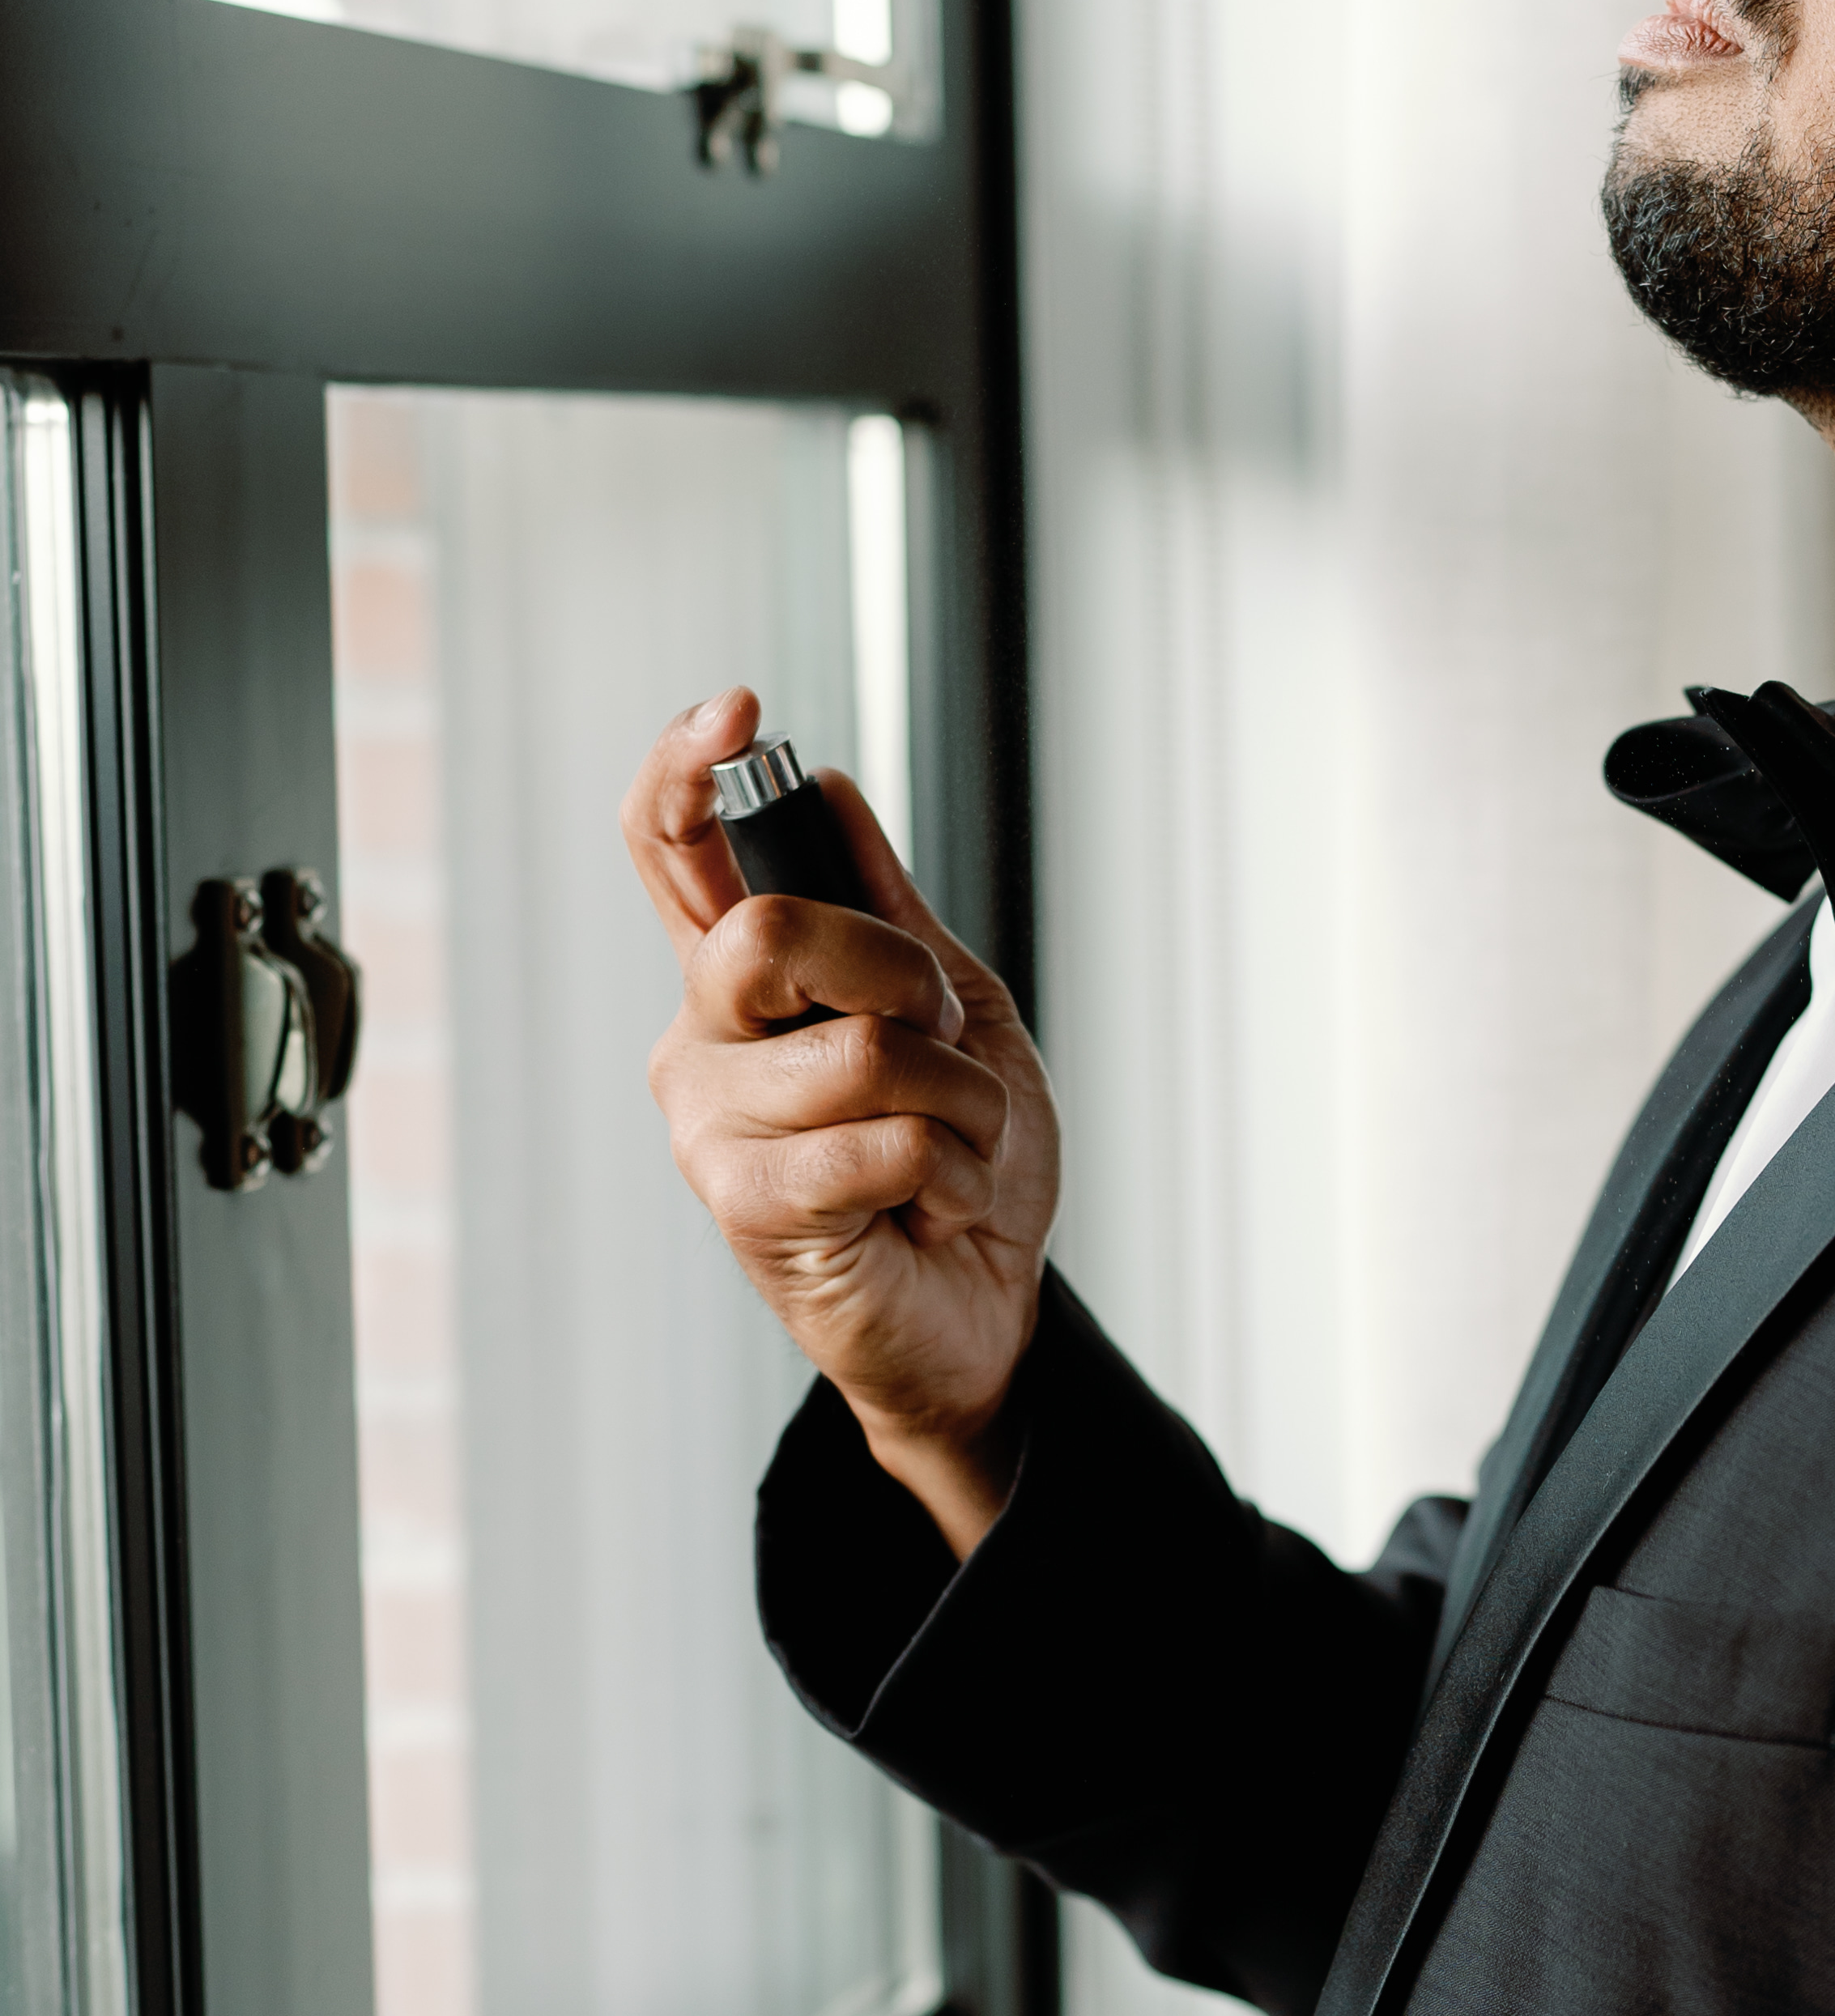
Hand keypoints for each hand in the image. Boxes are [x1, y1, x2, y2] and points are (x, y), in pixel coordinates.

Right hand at [623, 686, 1060, 1549]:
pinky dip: (954, 1166)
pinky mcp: (749, 1207)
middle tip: (938, 1038)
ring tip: (954, 1145)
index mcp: (743, 978)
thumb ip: (884, 908)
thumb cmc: (960, 1161)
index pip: (667, 849)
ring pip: (857, 1050)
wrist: (986, 1304)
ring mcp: (712, 1126)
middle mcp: (704, 1040)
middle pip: (766, 936)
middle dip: (897, 975)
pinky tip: (937, 1203)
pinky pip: (882, 1141)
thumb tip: (827, 785)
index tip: (741, 711)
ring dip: (959, 1097)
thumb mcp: (953, 1008)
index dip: (684, 769)